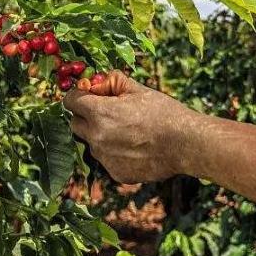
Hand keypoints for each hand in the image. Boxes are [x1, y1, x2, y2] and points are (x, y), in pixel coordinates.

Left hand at [62, 71, 198, 183]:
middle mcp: (97, 138)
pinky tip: (136, 146)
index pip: (71, 101)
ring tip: (129, 131)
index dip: (79, 95)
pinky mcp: (116, 173)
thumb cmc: (163, 112)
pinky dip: (115, 152)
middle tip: (108, 111)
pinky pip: (107, 159)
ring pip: (92, 143)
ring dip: (101, 135)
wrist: (185, 144)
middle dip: (86, 116)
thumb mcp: (138, 89)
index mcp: (100, 113)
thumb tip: (94, 83)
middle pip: (75, 124)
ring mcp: (105, 158)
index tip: (89, 94)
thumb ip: (111, 82)